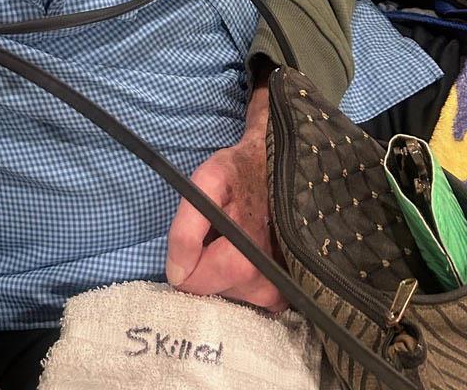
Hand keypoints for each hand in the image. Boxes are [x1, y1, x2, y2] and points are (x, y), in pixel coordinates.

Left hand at [166, 77, 287, 310]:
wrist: (280, 165)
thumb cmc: (240, 174)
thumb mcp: (206, 183)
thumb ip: (185, 230)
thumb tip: (177, 274)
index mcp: (243, 252)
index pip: (196, 282)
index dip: (185, 260)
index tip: (196, 235)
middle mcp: (267, 275)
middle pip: (215, 292)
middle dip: (207, 266)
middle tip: (218, 234)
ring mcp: (281, 288)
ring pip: (233, 297)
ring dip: (226, 273)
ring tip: (236, 239)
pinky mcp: (289, 291)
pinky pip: (254, 301)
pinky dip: (245, 282)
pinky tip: (249, 254)